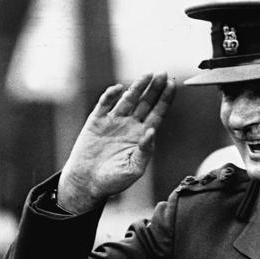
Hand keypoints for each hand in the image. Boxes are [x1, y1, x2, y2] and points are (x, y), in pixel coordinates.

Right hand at [57, 73, 175, 212]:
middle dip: (154, 89)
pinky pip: (104, 105)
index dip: (165, 99)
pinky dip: (110, 96)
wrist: (87, 183)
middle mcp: (129, 125)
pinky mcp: (96, 122)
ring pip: (127, 100)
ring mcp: (113, 122)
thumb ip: (145, 151)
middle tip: (163, 73)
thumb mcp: (134, 169)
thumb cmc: (113, 180)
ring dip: (136, 87)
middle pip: (145, 103)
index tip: (172, 85)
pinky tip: (118, 89)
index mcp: (141, 136)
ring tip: (147, 75)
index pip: (157, 114)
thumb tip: (152, 132)